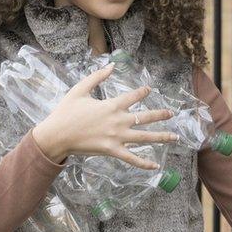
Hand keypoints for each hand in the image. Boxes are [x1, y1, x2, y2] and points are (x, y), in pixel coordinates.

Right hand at [32, 63, 176, 167]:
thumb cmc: (66, 112)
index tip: (149, 90)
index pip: (133, 96)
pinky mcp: (112, 150)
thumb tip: (112, 65)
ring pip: (145, 138)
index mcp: (111, 105)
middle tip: (171, 113)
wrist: (57, 135)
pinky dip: (144, 163)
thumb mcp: (80, 90)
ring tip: (175, 137)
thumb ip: (97, 77)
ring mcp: (117, 137)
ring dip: (162, 137)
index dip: (143, 92)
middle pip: (146, 117)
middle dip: (161, 114)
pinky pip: (132, 158)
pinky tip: (156, 166)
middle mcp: (118, 120)